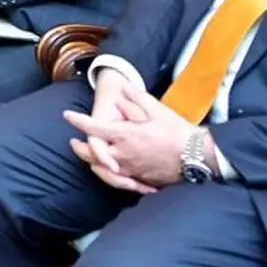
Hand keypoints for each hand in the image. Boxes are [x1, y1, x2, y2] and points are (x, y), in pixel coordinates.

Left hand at [65, 81, 194, 193]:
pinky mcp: (142, 179)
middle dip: (81, 148)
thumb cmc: (179, 132)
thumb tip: (124, 86)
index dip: (78, 121)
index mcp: (125, 135)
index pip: (94, 128)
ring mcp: (132, 169)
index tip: (68, 116)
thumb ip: (137, 98)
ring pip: (103, 170)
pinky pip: (120, 180)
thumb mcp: (158, 110)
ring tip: (89, 156)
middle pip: (93, 154)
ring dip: (93, 162)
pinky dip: (111, 175)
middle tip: (73, 142)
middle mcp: (124, 154)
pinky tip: (110, 171)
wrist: (199, 157)